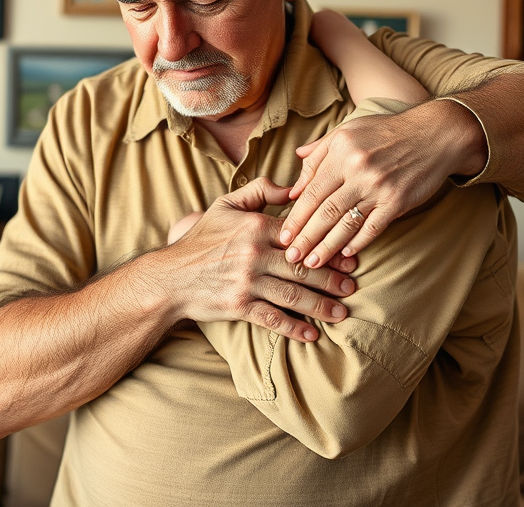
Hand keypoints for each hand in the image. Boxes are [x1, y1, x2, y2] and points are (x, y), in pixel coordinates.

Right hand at [168, 177, 356, 342]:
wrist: (170, 277)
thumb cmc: (201, 239)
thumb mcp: (225, 205)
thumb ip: (260, 190)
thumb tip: (293, 188)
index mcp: (255, 226)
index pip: (300, 235)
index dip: (327, 247)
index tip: (349, 256)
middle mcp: (253, 253)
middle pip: (303, 267)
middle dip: (332, 279)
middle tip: (353, 286)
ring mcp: (247, 282)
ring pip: (293, 294)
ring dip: (321, 305)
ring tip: (342, 312)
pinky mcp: (239, 306)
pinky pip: (273, 318)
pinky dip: (294, 328)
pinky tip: (312, 335)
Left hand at [279, 100, 487, 268]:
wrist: (434, 134)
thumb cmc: (386, 131)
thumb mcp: (348, 131)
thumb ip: (318, 154)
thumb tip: (293, 185)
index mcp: (341, 152)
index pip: (311, 191)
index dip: (295, 217)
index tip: (283, 236)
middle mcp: (358, 169)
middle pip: (324, 211)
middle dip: (305, 238)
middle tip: (291, 257)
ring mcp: (379, 186)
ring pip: (346, 223)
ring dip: (327, 247)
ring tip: (312, 263)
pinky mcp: (398, 201)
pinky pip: (373, 227)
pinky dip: (358, 242)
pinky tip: (345, 253)